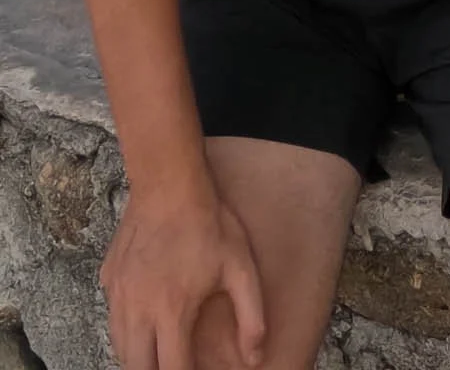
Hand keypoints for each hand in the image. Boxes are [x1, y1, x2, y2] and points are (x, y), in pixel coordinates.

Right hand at [101, 186, 264, 369]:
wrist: (169, 186)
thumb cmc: (209, 225)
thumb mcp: (241, 267)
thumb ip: (251, 315)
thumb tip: (255, 356)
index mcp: (171, 311)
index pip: (171, 369)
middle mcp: (137, 310)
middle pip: (137, 366)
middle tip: (176, 363)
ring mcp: (117, 296)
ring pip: (119, 348)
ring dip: (139, 356)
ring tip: (161, 352)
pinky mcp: (107, 282)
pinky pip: (112, 321)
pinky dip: (126, 333)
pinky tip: (145, 324)